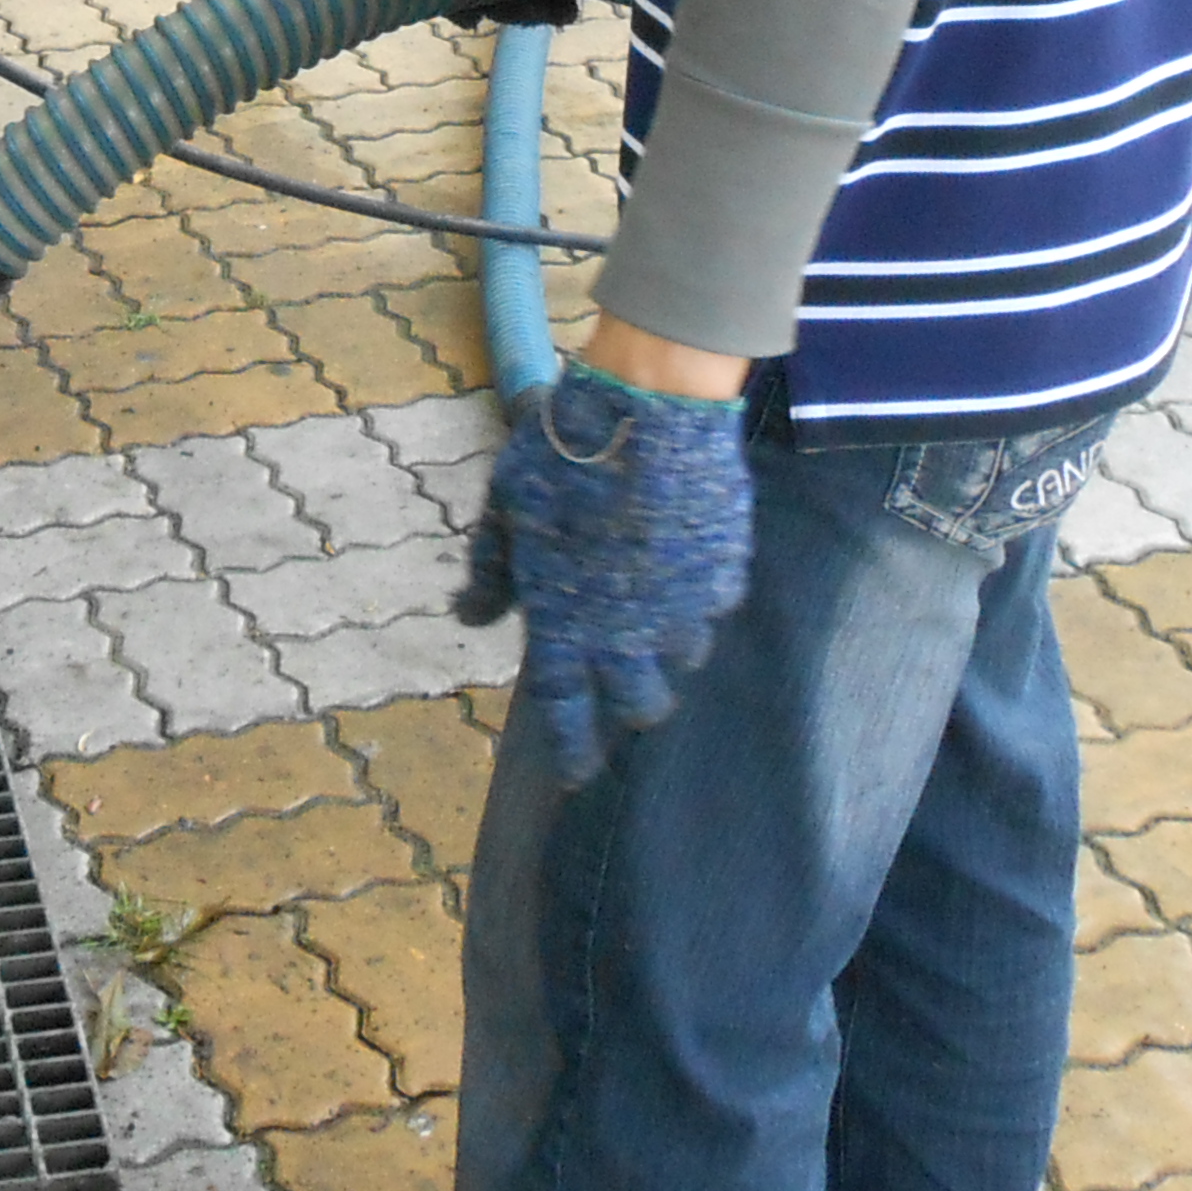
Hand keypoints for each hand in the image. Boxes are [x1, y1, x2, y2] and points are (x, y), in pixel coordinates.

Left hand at [452, 360, 755, 784]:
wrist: (644, 415)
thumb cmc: (559, 460)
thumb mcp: (503, 512)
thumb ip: (490, 572)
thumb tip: (470, 617)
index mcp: (564, 628)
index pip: (568, 715)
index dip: (573, 752)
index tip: (576, 775)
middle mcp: (627, 636)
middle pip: (641, 706)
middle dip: (631, 707)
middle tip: (624, 689)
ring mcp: (682, 610)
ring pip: (684, 661)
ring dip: (667, 652)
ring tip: (654, 621)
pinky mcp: (722, 577)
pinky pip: (714, 609)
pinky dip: (699, 601)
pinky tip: (684, 569)